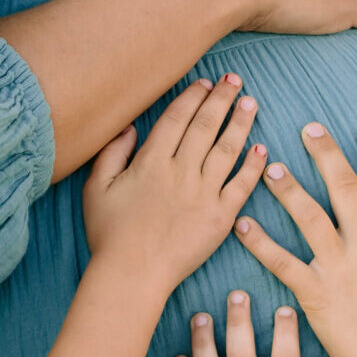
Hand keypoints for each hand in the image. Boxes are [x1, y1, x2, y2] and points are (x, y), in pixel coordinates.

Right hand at [83, 77, 266, 292]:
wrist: (132, 275)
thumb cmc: (109, 235)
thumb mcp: (96, 189)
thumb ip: (112, 153)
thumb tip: (130, 127)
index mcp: (151, 162)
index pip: (177, 118)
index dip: (193, 96)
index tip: (205, 83)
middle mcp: (181, 172)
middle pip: (206, 125)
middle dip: (221, 99)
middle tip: (234, 81)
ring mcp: (204, 194)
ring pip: (228, 149)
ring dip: (241, 123)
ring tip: (250, 103)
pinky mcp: (220, 218)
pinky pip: (242, 185)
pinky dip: (253, 166)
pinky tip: (261, 150)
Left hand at [234, 123, 356, 356]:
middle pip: (345, 189)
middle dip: (327, 155)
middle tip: (309, 128)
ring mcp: (338, 270)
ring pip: (309, 218)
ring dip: (288, 189)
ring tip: (269, 167)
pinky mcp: (313, 294)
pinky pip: (282, 262)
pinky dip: (261, 243)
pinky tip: (242, 225)